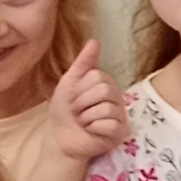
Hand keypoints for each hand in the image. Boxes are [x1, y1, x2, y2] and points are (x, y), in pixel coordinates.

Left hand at [43, 38, 127, 168]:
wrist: (60, 139)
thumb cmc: (64, 112)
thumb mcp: (69, 83)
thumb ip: (83, 63)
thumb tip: (94, 41)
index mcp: (106, 84)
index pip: (98, 76)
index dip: (80, 89)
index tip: (73, 99)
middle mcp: (116, 98)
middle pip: (104, 89)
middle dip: (82, 103)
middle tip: (78, 112)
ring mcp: (120, 116)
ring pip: (106, 107)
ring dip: (86, 117)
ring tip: (83, 123)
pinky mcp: (120, 133)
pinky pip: (109, 124)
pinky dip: (94, 128)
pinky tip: (91, 132)